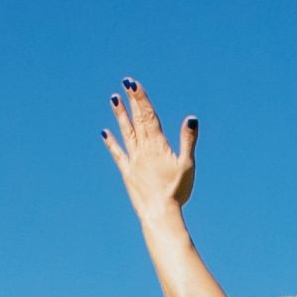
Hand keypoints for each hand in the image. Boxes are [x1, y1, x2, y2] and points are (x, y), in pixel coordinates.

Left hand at [100, 78, 196, 217]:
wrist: (160, 213)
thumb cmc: (177, 191)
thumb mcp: (187, 164)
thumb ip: (188, 140)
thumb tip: (191, 118)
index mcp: (157, 145)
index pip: (149, 115)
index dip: (141, 98)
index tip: (133, 84)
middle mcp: (143, 149)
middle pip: (137, 120)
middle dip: (132, 101)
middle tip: (126, 84)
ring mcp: (133, 160)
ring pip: (126, 132)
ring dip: (120, 116)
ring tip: (114, 100)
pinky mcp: (127, 173)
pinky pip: (117, 154)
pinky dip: (111, 143)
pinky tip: (105, 133)